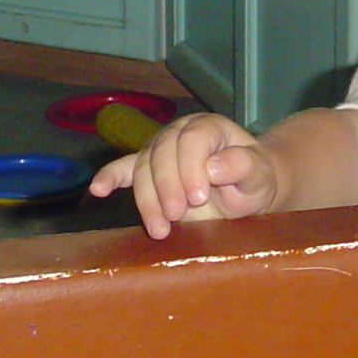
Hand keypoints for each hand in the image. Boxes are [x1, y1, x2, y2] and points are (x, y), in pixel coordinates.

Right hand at [88, 113, 278, 238]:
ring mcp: (159, 149)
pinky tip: (98, 190)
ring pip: (143, 168)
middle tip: (177, 215)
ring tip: (160, 229)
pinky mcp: (146, 169)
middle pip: (163, 153)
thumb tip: (213, 166)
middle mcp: (180, 133)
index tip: (199, 198)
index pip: (193, 139)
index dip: (191, 168)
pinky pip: (123, 169)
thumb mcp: (259, 175)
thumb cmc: (252, 181)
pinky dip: (109, 178)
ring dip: (147, 200)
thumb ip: (243, 166)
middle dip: (167, 187)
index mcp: (208, 128)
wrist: (244, 192)